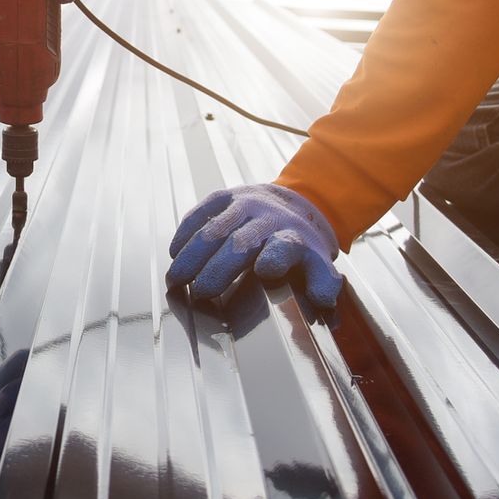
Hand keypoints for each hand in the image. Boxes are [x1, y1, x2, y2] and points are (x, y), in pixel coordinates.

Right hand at [166, 183, 343, 309]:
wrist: (296, 201)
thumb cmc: (302, 244)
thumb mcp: (320, 265)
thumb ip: (324, 284)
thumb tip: (323, 302)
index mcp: (293, 237)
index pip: (284, 247)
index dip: (274, 258)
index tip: (262, 272)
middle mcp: (267, 217)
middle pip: (240, 242)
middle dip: (218, 267)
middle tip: (200, 292)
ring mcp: (243, 203)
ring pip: (214, 228)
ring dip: (193, 254)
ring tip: (177, 278)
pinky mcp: (224, 196)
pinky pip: (201, 212)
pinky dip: (185, 232)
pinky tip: (175, 252)